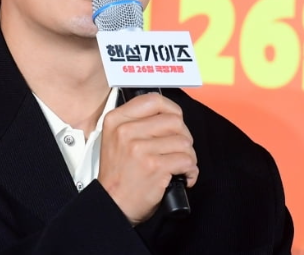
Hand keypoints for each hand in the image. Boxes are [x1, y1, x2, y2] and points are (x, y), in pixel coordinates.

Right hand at [97, 93, 198, 224]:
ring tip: (179, 165)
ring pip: (184, 141)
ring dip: (188, 156)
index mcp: (116, 120)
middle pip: (174, 121)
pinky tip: (183, 176)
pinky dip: (191, 171)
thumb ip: (136, 122)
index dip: (171, 109)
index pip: (153, 100)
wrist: (112, 204)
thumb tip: (168, 114)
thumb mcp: (115, 139)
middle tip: (178, 149)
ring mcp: (140, 148)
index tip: (176, 120)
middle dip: (183, 136)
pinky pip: (187, 161)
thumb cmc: (118, 174)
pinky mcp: (154, 167)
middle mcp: (126, 131)